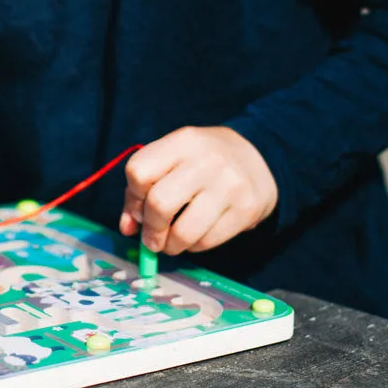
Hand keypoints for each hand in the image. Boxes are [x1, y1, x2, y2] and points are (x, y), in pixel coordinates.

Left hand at [118, 126, 277, 255]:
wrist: (259, 157)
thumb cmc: (203, 162)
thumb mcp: (173, 159)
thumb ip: (142, 189)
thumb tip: (127, 228)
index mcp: (183, 141)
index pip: (138, 172)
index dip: (132, 198)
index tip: (139, 209)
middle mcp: (206, 160)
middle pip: (159, 203)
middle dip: (150, 230)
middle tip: (152, 239)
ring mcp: (229, 185)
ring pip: (183, 232)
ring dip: (170, 246)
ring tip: (171, 243)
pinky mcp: (246, 210)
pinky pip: (206, 242)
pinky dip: (193, 247)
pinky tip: (195, 237)